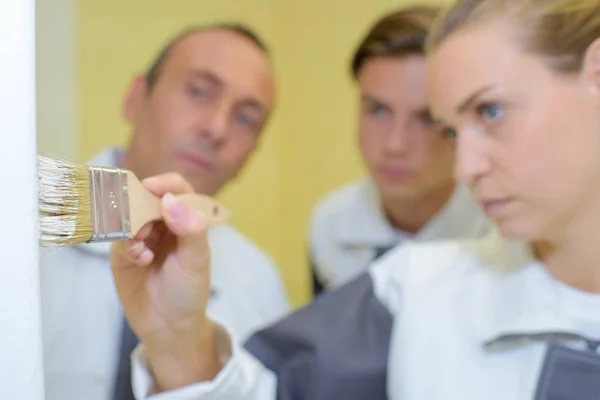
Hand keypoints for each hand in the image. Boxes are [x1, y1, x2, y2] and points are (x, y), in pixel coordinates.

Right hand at [109, 172, 220, 390]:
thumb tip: (170, 200)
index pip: (177, 190)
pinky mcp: (122, 255)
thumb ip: (190, 229)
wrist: (169, 327)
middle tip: (145, 223)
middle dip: (143, 206)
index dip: (166, 183)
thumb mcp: (197, 260)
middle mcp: (163, 225)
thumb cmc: (189, 290)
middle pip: (148, 199)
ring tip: (143, 246)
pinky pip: (119, 239)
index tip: (153, 186)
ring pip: (129, 217)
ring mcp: (141, 238)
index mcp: (185, 221)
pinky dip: (128, 245)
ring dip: (134, 227)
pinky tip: (140, 258)